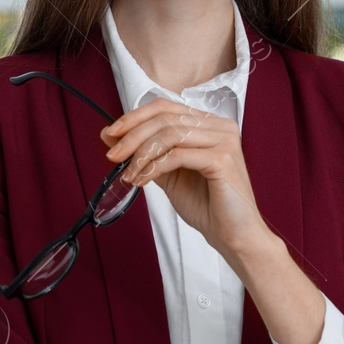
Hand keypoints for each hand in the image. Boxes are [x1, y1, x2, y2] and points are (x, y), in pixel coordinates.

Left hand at [99, 98, 267, 255]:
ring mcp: (224, 140)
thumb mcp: (169, 174)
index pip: (165, 107)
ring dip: (141, 155)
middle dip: (132, 136)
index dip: (134, 117)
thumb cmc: (207, 206)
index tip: (110, 135)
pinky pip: (177, 156)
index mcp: (209, 124)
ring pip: (169, 134)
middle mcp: (220, 126)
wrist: (234, 236)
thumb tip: (110, 135)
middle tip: (112, 155)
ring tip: (128, 175)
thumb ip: (146, 153)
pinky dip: (154, 168)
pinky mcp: (223, 159)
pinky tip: (142, 182)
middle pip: (165, 118)